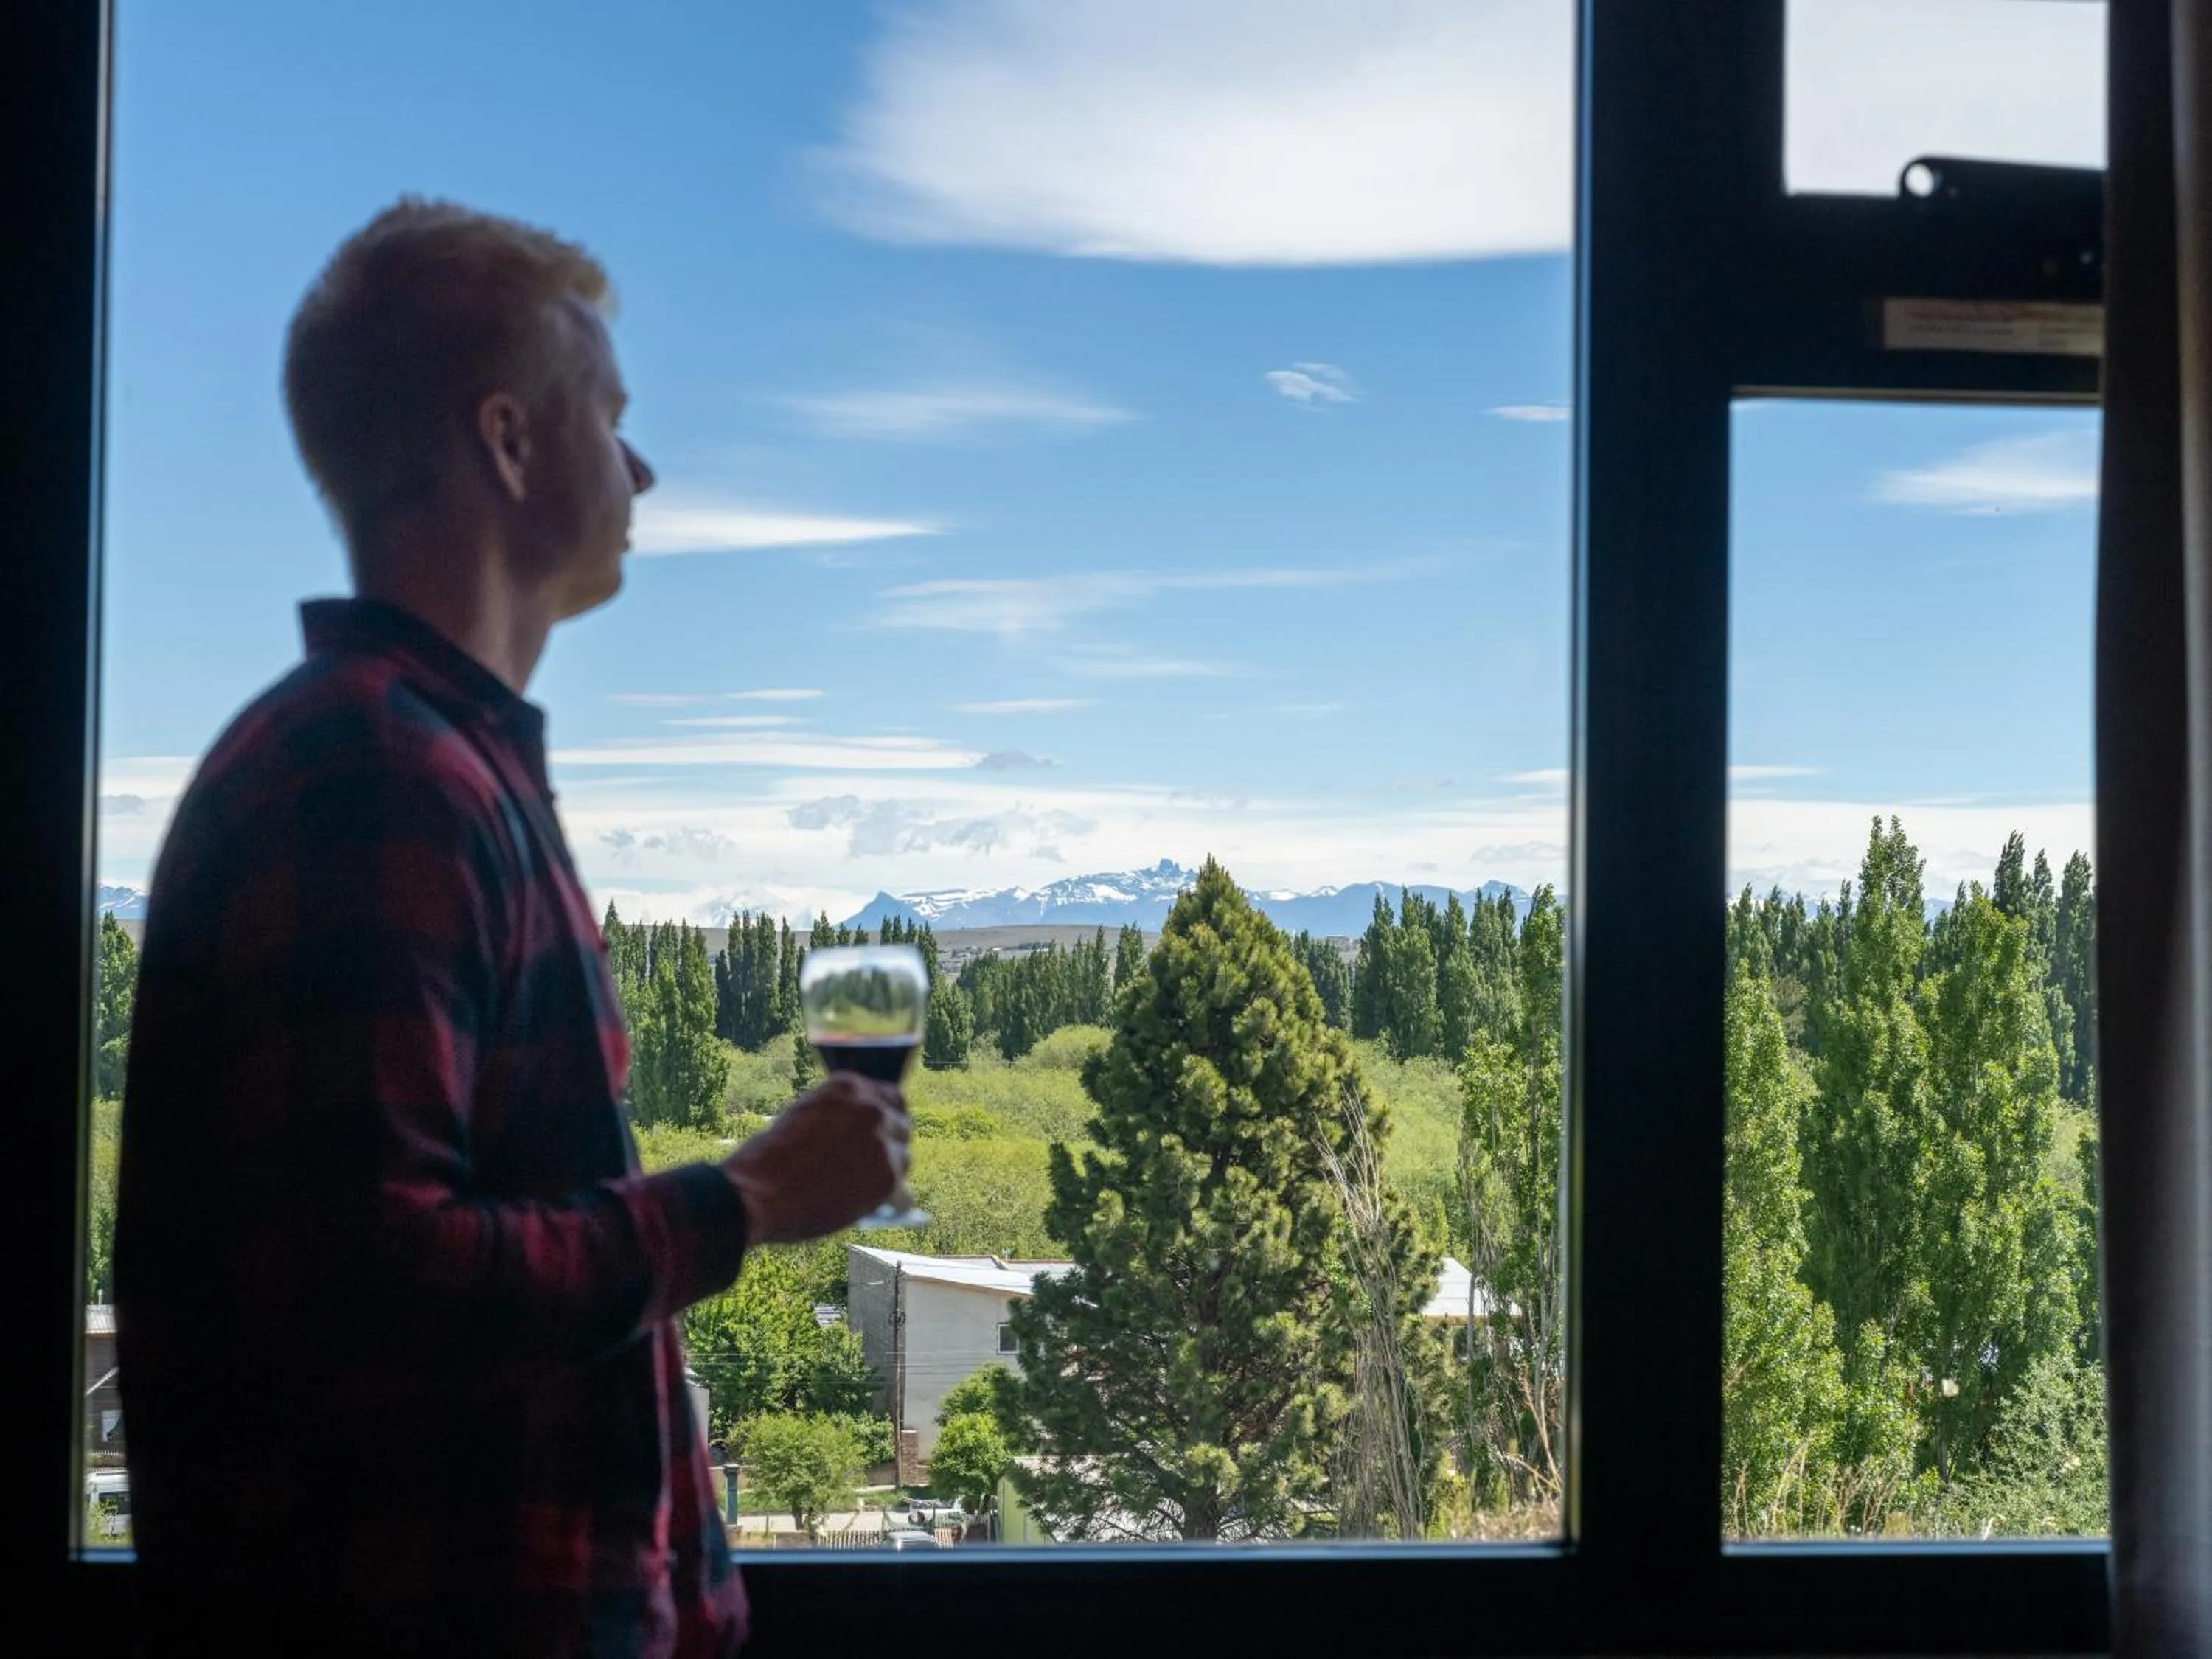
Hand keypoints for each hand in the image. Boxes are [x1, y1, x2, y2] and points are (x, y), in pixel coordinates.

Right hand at [721, 1074, 907, 1244]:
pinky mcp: (887, 1179)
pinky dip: (893, 1204)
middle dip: (891, 1144)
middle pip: (902, 1126)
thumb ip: (836, 1117)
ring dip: (890, 1173)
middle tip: (877, 1164)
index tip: (883, 1132)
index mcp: (848, 1087)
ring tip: (868, 1190)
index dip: (886, 1117)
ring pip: (903, 1159)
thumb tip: (860, 1134)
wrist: (757, 1193)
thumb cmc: (768, 1159)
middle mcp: (871, 1108)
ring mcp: (882, 1143)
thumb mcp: (803, 1117)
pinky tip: (886, 1210)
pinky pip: (903, 1195)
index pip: (889, 1096)